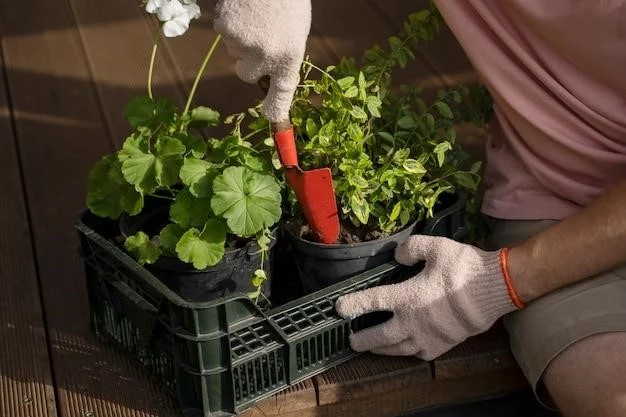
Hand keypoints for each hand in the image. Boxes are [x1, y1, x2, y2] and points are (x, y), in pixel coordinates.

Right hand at [213, 0, 311, 122]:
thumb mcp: (295, 29)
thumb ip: (282, 53)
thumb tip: (267, 72)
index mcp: (289, 55)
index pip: (282, 91)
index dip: (276, 109)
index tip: (273, 120)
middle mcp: (265, 55)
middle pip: (246, 73)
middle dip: (248, 60)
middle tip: (260, 35)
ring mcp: (243, 43)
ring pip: (234, 50)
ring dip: (241, 36)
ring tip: (256, 14)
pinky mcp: (224, 28)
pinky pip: (223, 33)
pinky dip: (230, 21)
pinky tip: (243, 7)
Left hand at [335, 235, 518, 359]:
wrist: (495, 289)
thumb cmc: (463, 267)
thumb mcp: (435, 247)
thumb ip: (411, 248)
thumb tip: (397, 254)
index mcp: (408, 297)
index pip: (372, 301)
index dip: (353, 304)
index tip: (339, 308)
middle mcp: (413, 321)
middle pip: (380, 337)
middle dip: (363, 340)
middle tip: (351, 341)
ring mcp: (428, 336)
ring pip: (398, 349)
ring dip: (381, 350)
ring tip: (372, 349)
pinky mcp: (443, 345)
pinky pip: (419, 354)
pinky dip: (408, 353)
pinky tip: (406, 348)